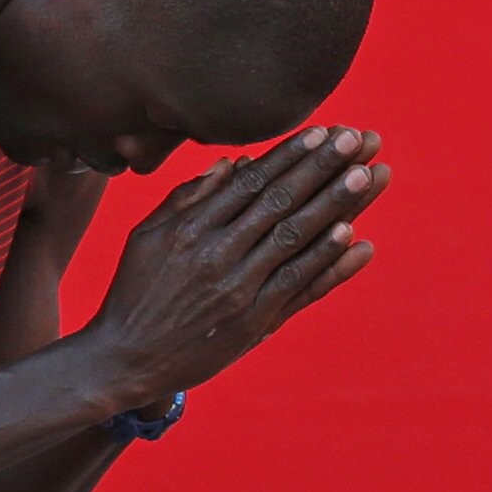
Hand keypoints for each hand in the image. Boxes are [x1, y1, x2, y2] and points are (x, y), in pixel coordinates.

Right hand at [79, 126, 389, 407]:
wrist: (125, 359)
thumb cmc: (134, 293)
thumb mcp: (145, 237)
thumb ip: (186, 199)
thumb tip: (232, 164)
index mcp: (189, 229)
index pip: (250, 184)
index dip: (289, 156)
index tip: (322, 131)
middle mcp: (216, 254)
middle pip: (279, 203)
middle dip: (321, 168)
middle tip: (357, 139)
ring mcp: (239, 290)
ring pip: (295, 239)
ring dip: (336, 205)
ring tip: (366, 175)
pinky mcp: (253, 322)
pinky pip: (298, 286)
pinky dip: (328, 263)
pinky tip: (354, 238)